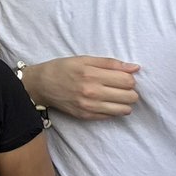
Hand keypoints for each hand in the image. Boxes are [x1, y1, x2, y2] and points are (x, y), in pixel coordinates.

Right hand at [22, 56, 139, 118]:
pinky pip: (111, 116)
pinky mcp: (86, 116)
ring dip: (124, 102)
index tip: (122, 77)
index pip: (128, 81)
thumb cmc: (62, 68)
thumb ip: (110, 63)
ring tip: (114, 96)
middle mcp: (91, 92)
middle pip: (130, 96)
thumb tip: (135, 68)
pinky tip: (105, 102)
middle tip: (119, 87)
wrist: (40, 85)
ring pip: (124, 109)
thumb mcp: (84, 59)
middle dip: (129, 91)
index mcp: (92, 74)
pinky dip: (113, 110)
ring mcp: (89, 106)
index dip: (129, 78)